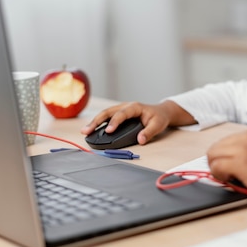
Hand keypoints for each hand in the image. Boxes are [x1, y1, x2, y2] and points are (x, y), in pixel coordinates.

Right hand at [80, 100, 195, 144]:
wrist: (161, 112)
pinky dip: (98, 123)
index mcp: (135, 107)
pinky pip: (107, 118)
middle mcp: (125, 106)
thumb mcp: (158, 125)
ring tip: (85, 131)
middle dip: (96, 121)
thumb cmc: (159, 117)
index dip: (114, 122)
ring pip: (105, 114)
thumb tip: (140, 140)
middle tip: (87, 131)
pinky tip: (91, 130)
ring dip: (94, 122)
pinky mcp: (119, 114)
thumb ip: (149, 132)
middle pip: (108, 112)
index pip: (122, 114)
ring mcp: (121, 109)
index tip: (108, 131)